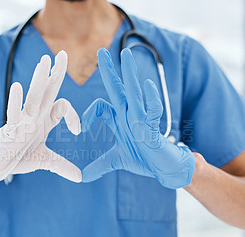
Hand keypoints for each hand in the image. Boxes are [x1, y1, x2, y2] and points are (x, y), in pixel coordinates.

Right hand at [0, 51, 80, 186]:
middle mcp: (35, 115)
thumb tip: (80, 177)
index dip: (74, 116)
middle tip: (64, 54)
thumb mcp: (46, 162)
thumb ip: (62, 166)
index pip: (63, 107)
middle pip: (48, 91)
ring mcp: (23, 120)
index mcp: (44, 120)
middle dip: (56, 73)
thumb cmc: (18, 158)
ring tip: (45, 61)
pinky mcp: (11, 128)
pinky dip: (16, 101)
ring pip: (33, 97)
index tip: (77, 131)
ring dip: (39, 79)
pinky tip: (17, 87)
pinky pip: (13, 113)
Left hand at [81, 48, 194, 188]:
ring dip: (129, 75)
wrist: (164, 169)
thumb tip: (82, 177)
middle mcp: (129, 115)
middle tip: (100, 51)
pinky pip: (153, 110)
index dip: (88, 113)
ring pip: (134, 94)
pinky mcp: (154, 128)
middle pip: (117, 89)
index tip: (80, 129)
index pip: (101, 107)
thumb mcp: (116, 161)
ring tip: (125, 55)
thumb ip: (99, 166)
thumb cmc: (143, 160)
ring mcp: (142, 119)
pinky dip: (151, 98)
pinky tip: (147, 85)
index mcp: (119, 120)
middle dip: (108, 71)